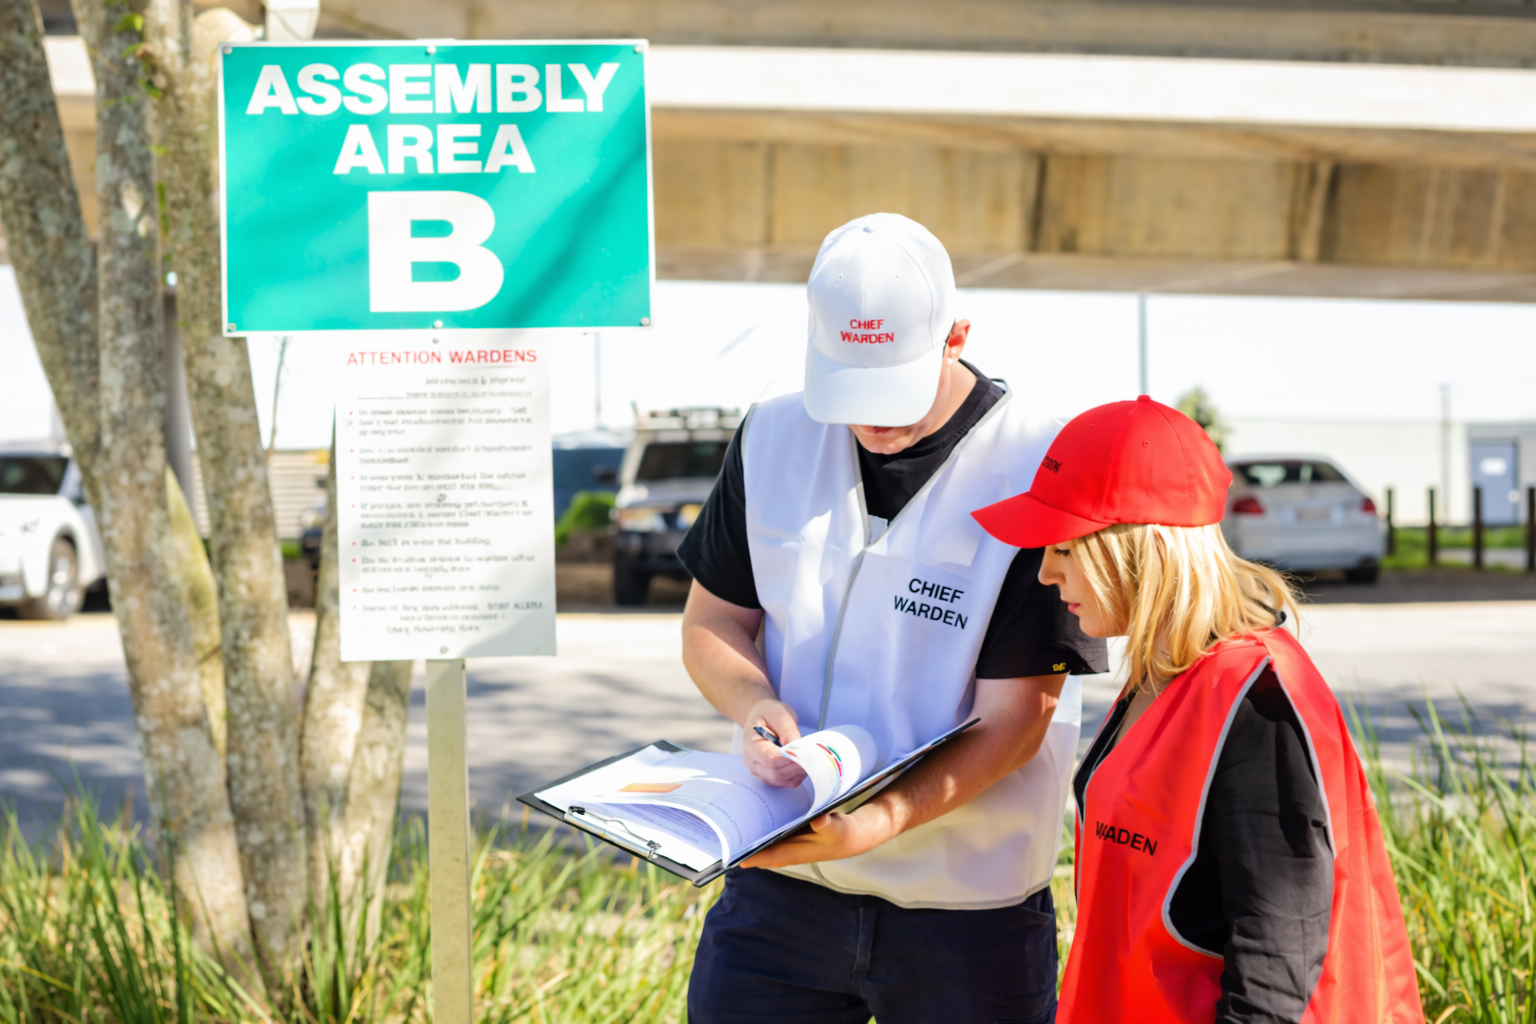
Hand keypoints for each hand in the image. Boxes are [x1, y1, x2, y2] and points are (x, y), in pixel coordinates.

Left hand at [740, 807, 892, 868]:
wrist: (851, 837)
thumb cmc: (842, 835)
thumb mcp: (837, 828)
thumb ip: (828, 826)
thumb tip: (819, 820)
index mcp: (795, 852)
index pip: (766, 857)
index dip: (748, 857)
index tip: (729, 854)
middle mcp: (787, 850)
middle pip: (759, 851)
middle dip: (742, 845)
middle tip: (721, 832)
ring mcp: (787, 843)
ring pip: (762, 842)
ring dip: (749, 835)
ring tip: (730, 820)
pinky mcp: (789, 834)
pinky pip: (769, 832)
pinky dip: (760, 825)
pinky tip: (751, 810)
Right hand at [743, 699, 807, 787]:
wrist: (760, 719)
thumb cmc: (769, 714)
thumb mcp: (779, 713)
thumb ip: (787, 728)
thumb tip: (795, 745)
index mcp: (751, 743)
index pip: (770, 759)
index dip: (789, 759)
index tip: (805, 753)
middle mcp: (752, 761)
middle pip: (775, 773)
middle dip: (796, 767)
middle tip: (813, 757)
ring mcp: (759, 771)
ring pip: (780, 780)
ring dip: (797, 772)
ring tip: (809, 758)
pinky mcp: (768, 777)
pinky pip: (784, 783)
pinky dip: (796, 776)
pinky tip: (802, 764)